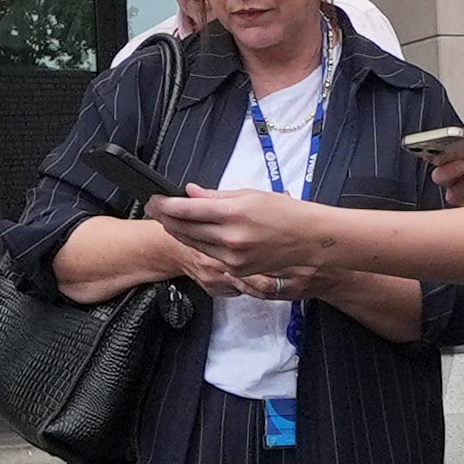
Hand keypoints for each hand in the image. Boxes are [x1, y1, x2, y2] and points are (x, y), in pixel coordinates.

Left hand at [155, 184, 342, 287]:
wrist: (310, 239)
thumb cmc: (284, 212)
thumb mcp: (249, 195)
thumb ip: (215, 196)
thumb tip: (190, 192)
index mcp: (234, 213)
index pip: (188, 209)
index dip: (166, 204)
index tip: (154, 199)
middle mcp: (231, 238)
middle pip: (186, 229)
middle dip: (166, 218)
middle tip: (153, 208)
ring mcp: (233, 258)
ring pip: (194, 244)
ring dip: (178, 232)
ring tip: (168, 220)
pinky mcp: (237, 271)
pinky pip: (210, 256)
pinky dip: (198, 245)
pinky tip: (192, 235)